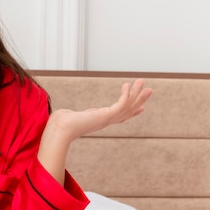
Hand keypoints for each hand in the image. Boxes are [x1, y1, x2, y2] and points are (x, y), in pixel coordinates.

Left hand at [37, 79, 152, 183]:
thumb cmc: (59, 124)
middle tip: (150, 90)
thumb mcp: (69, 117)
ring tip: (142, 81)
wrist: (60, 129)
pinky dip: (126, 94)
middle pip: (128, 111)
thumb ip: (71, 115)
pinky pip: (121, 104)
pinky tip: (127, 84)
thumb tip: (64, 114)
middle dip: (140, 100)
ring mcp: (107, 119)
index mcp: (99, 121)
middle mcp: (106, 121)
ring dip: (137, 93)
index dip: (132, 112)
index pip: (119, 116)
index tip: (141, 108)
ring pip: (128, 106)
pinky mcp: (106, 115)